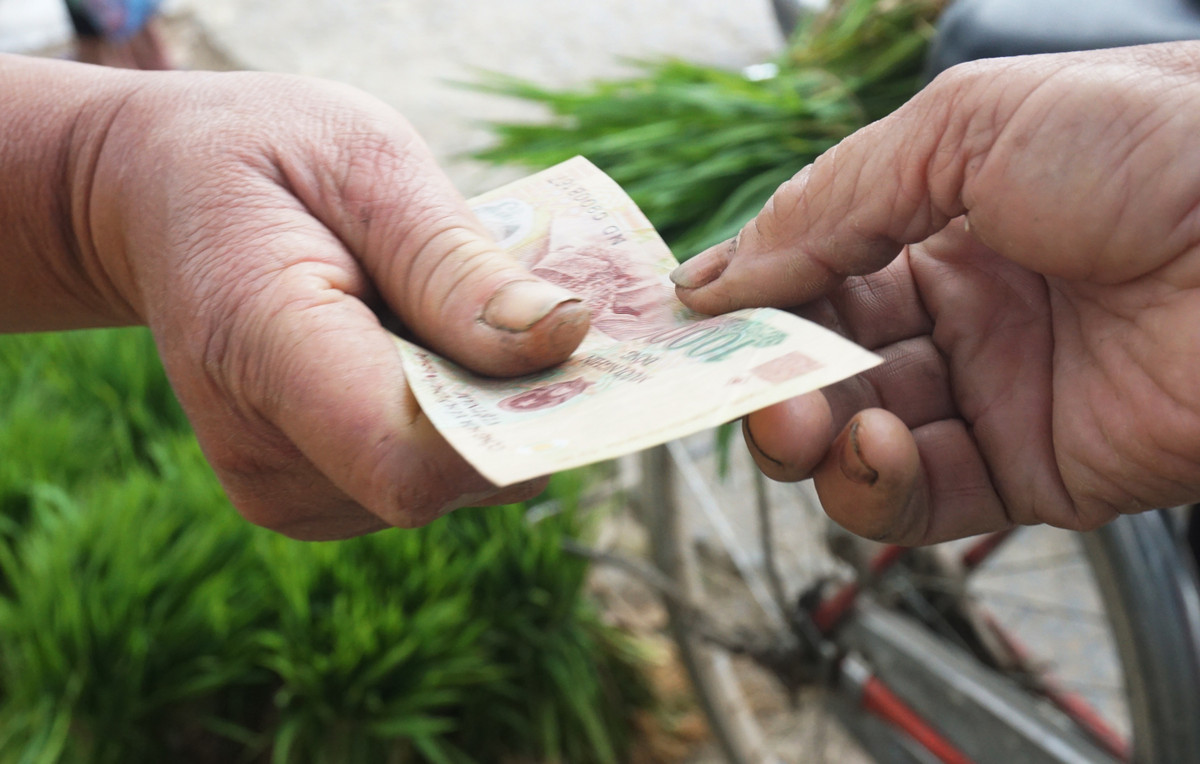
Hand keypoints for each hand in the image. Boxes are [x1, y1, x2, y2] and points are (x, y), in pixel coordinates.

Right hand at [68, 67, 588, 538]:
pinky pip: (433, 480)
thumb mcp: (366, 162)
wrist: (160, 200)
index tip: (563, 335)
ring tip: (431, 314)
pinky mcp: (313, 501)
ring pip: (457, 484)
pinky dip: (456, 419)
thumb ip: (457, 264)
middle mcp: (265, 454)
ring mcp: (285, 493)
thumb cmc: (262, 161)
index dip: (510, 421)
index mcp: (260, 349)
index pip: (409, 459)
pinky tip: (414, 350)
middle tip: (506, 299)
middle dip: (512, 399)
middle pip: (449, 477)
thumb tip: (564, 336)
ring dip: (483, 405)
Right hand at [671, 43, 1199, 543]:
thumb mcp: (969, 128)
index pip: (818, 265)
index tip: (692, 315)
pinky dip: (874, 485)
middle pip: (824, 355)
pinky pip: (922, 497)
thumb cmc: (1167, 148)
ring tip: (799, 415)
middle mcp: (967, 302)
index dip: (754, 292)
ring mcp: (997, 388)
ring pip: (856, 431)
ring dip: (806, 433)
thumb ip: (831, 201)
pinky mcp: (1033, 471)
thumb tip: (722, 269)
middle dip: (766, 370)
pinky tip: (873, 447)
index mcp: (949, 211)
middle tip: (736, 376)